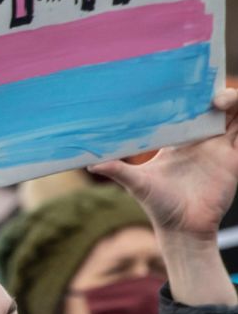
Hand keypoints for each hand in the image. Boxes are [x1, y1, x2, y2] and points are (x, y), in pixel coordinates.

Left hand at [88, 88, 237, 238]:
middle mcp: (200, 141)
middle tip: (212, 95)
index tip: (190, 84)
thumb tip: (89, 163)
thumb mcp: (136, 183)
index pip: (190, 110)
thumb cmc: (158, 206)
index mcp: (178, 141)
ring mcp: (219, 149)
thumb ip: (117, 170)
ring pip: (234, 116)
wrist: (183, 229)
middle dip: (218, 94)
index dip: (193, 96)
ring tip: (223, 100)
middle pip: (217, 108)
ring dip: (234, 102)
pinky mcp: (232, 161)